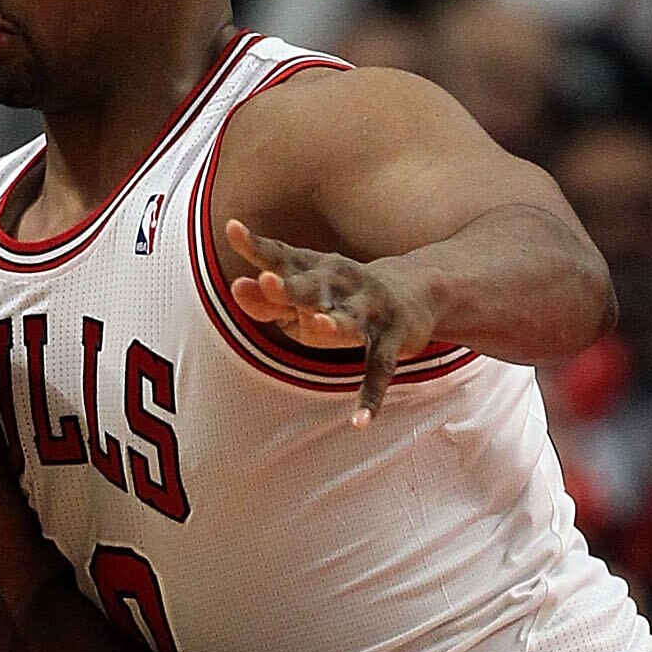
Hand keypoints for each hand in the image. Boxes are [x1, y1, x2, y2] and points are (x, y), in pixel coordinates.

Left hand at [226, 220, 436, 424]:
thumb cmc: (344, 296)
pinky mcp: (392, 339)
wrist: (418, 289)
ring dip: (334, 324)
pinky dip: (371, 396)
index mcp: (316, 271)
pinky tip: (361, 423)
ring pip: (349, 321)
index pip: (280, 258)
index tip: (233, 229)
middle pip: (311, 288)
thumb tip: (235, 288)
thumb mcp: (307, 295)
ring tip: (319, 327)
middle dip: (290, 286)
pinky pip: (379, 370)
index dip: (256, 246)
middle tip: (267, 281)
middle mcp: (342, 285)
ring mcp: (369, 310)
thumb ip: (270, 299)